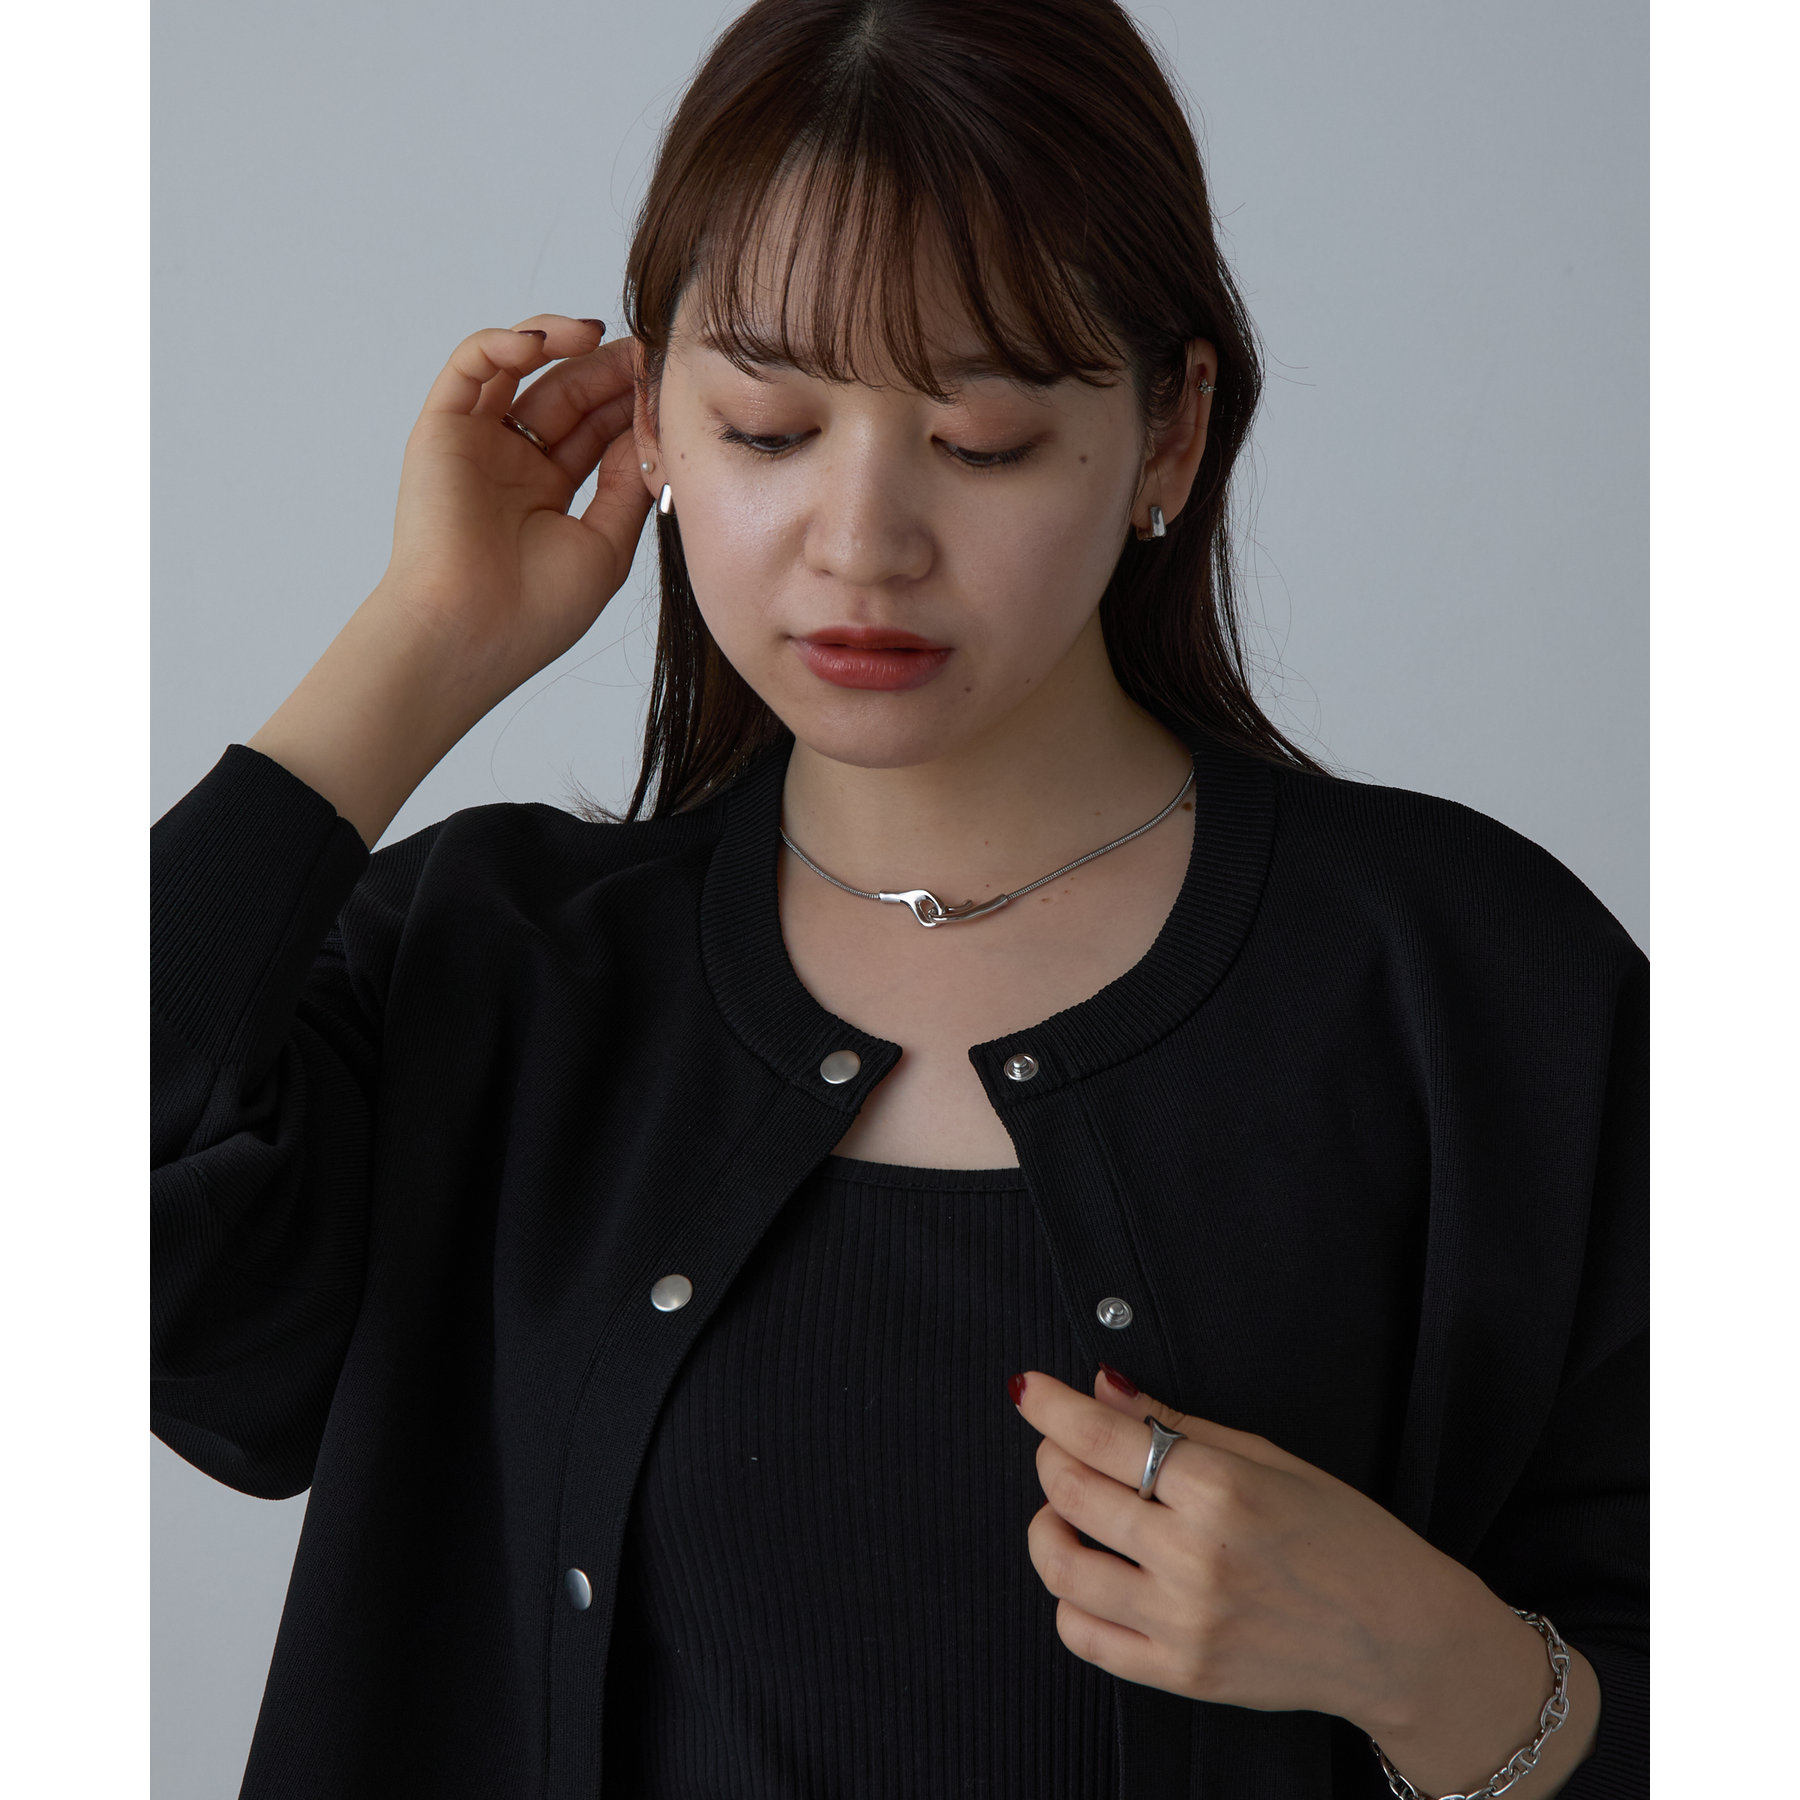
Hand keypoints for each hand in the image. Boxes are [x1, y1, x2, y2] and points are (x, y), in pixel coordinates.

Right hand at [378, 315, 653, 707]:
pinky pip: (470, 366)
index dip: (631, 403)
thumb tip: (653, 427)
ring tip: (606, 338)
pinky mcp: (440, 429)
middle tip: (648, 352)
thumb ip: (629, 483)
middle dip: (608, 371)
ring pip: (521, 369)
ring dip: (563, 345)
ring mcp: (476, 443)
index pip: (597, 431)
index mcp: (549, 493)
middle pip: (568, 395)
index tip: (668, 383)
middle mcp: (512, 463)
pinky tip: (549, 341)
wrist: (470, 634)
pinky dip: (506, 342)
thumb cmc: (536, 611)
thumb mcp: (606, 545)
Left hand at [1011, 1365, 1594, 1795]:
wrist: (1401, 1639)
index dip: (1052, 1407)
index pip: (1104, 1438)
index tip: (1026, 1389)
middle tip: (1058, 1443)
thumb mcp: (1269, 1457)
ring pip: (1063, 1567)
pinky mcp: (1181, 1675)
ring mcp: (1185, 1624)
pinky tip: (1090, 1572)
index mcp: (1222, 1490)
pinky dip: (1068, 1599)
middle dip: (1050, 1455)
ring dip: (1045, 1527)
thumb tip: (1101, 1388)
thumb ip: (1176, 1423)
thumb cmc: (1344, 1534)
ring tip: (1062, 1511)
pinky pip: (1085, 1637)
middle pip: (1073, 1494)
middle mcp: (1195, 1558)